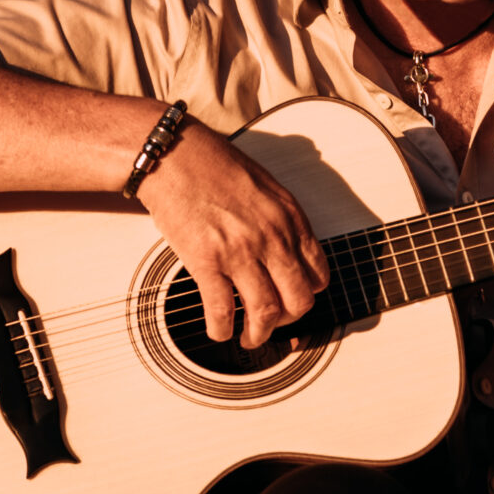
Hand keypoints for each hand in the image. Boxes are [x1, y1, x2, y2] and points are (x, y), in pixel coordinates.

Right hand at [135, 120, 328, 348]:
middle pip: (298, 300)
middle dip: (288, 321)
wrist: (175, 154)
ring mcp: (240, 251)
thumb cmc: (214, 165)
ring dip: (258, 334)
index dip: (308, 294)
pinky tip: (219, 330)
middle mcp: (272, 237)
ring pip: (265, 312)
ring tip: (248, 339)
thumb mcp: (267, 186)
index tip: (293, 299)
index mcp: (290, 218)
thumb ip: (282, 220)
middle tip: (274, 324)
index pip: (318, 273)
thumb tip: (288, 250)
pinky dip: (222, 328)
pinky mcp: (206, 260)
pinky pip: (222, 309)